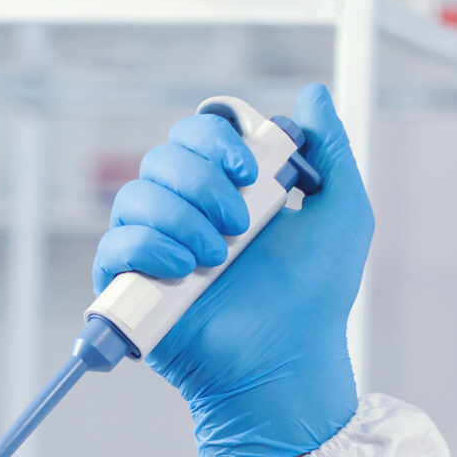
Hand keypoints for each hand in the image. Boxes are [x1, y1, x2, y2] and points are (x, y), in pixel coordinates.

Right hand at [92, 82, 373, 456]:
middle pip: (161, 156)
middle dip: (201, 180)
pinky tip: (183, 270)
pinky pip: (114, 244)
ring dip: (179, 217)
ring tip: (217, 258)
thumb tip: (311, 97)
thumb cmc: (317, 297)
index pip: (196, 134)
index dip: (216, 138)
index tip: (251, 169)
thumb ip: (332, 150)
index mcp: (228, 190)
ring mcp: (156, 250)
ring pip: (134, 195)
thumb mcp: (342, 213)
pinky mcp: (131, 288)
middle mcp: (186, 213)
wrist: (288, 360)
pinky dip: (145, 247)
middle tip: (240, 223)